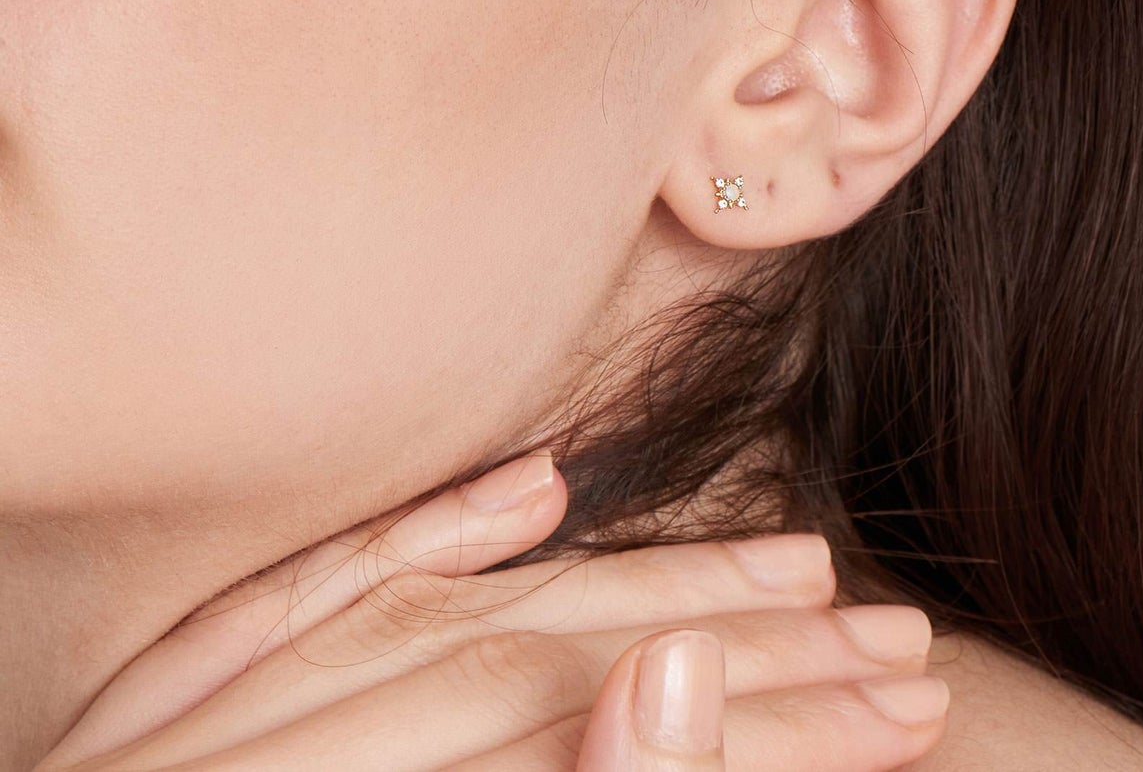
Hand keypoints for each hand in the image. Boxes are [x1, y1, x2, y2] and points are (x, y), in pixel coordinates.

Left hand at [38, 453, 949, 769]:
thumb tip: (660, 677)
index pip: (581, 722)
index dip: (760, 720)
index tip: (902, 703)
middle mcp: (259, 753)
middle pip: (541, 661)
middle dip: (732, 651)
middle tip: (891, 636)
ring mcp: (197, 731)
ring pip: (458, 616)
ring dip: (635, 583)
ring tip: (791, 565)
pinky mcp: (150, 719)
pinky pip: (297, 599)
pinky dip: (430, 536)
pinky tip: (539, 487)